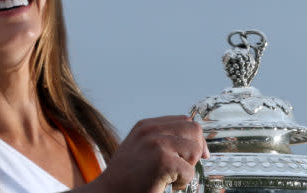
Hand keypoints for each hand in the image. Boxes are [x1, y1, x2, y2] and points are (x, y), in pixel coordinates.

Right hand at [86, 115, 208, 192]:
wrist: (109, 192)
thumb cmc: (126, 176)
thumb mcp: (139, 147)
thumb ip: (159, 139)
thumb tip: (192, 140)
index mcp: (146, 125)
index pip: (184, 120)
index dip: (195, 138)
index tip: (197, 155)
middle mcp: (151, 130)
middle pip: (194, 130)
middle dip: (196, 150)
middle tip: (184, 167)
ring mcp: (157, 143)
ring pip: (195, 150)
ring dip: (188, 167)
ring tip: (172, 176)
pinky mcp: (163, 161)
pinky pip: (190, 171)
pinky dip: (182, 183)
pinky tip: (166, 185)